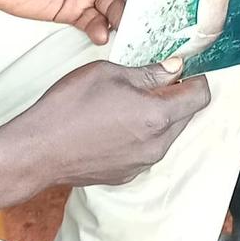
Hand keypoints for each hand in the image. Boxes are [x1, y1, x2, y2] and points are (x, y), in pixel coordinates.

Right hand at [21, 58, 209, 186]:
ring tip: (130, 97)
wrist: (40, 148)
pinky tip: (116, 120)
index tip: (186, 67)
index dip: (196, 77)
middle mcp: (156, 145)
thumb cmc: (71, 105)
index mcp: (157, 115)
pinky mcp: (126, 174)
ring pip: (166, 133)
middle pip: (185, 116)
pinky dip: (142, 132)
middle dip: (177, 95)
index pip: (199, 96)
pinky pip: (147, 148)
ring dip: (159, 114)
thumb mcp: (110, 73)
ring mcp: (141, 163)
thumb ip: (149, 72)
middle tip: (155, 76)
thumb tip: (174, 68)